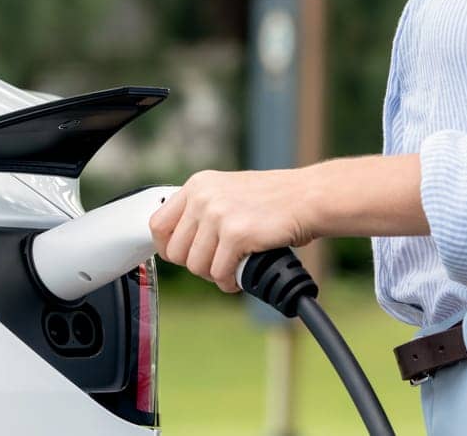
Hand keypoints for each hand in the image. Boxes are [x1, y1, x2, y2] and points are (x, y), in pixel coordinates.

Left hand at [147, 168, 316, 291]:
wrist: (309, 197)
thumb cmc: (275, 199)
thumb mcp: (228, 192)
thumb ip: (202, 212)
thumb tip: (179, 246)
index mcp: (198, 185)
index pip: (158, 225)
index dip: (169, 248)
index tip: (185, 256)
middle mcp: (203, 196)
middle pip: (176, 252)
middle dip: (197, 265)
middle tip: (219, 263)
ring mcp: (218, 214)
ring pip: (196, 266)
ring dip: (215, 274)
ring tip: (233, 267)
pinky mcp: (236, 234)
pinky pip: (219, 273)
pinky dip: (230, 281)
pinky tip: (242, 273)